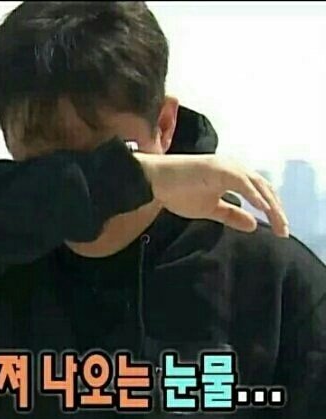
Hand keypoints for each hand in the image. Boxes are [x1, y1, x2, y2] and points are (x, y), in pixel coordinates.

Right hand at [135, 153, 288, 236]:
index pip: (260, 192)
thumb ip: (231, 215)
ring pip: (257, 185)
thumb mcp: (210, 209)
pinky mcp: (219, 168)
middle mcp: (234, 168)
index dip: (272, 209)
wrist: (155, 181)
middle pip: (264, 188)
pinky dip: (254, 195)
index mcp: (232, 176)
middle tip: (283, 231)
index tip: (279, 229)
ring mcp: (227, 167)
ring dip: (270, 205)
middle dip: (276, 210)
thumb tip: (254, 224)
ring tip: (279, 223)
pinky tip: (263, 209)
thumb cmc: (178, 192)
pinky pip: (242, 182)